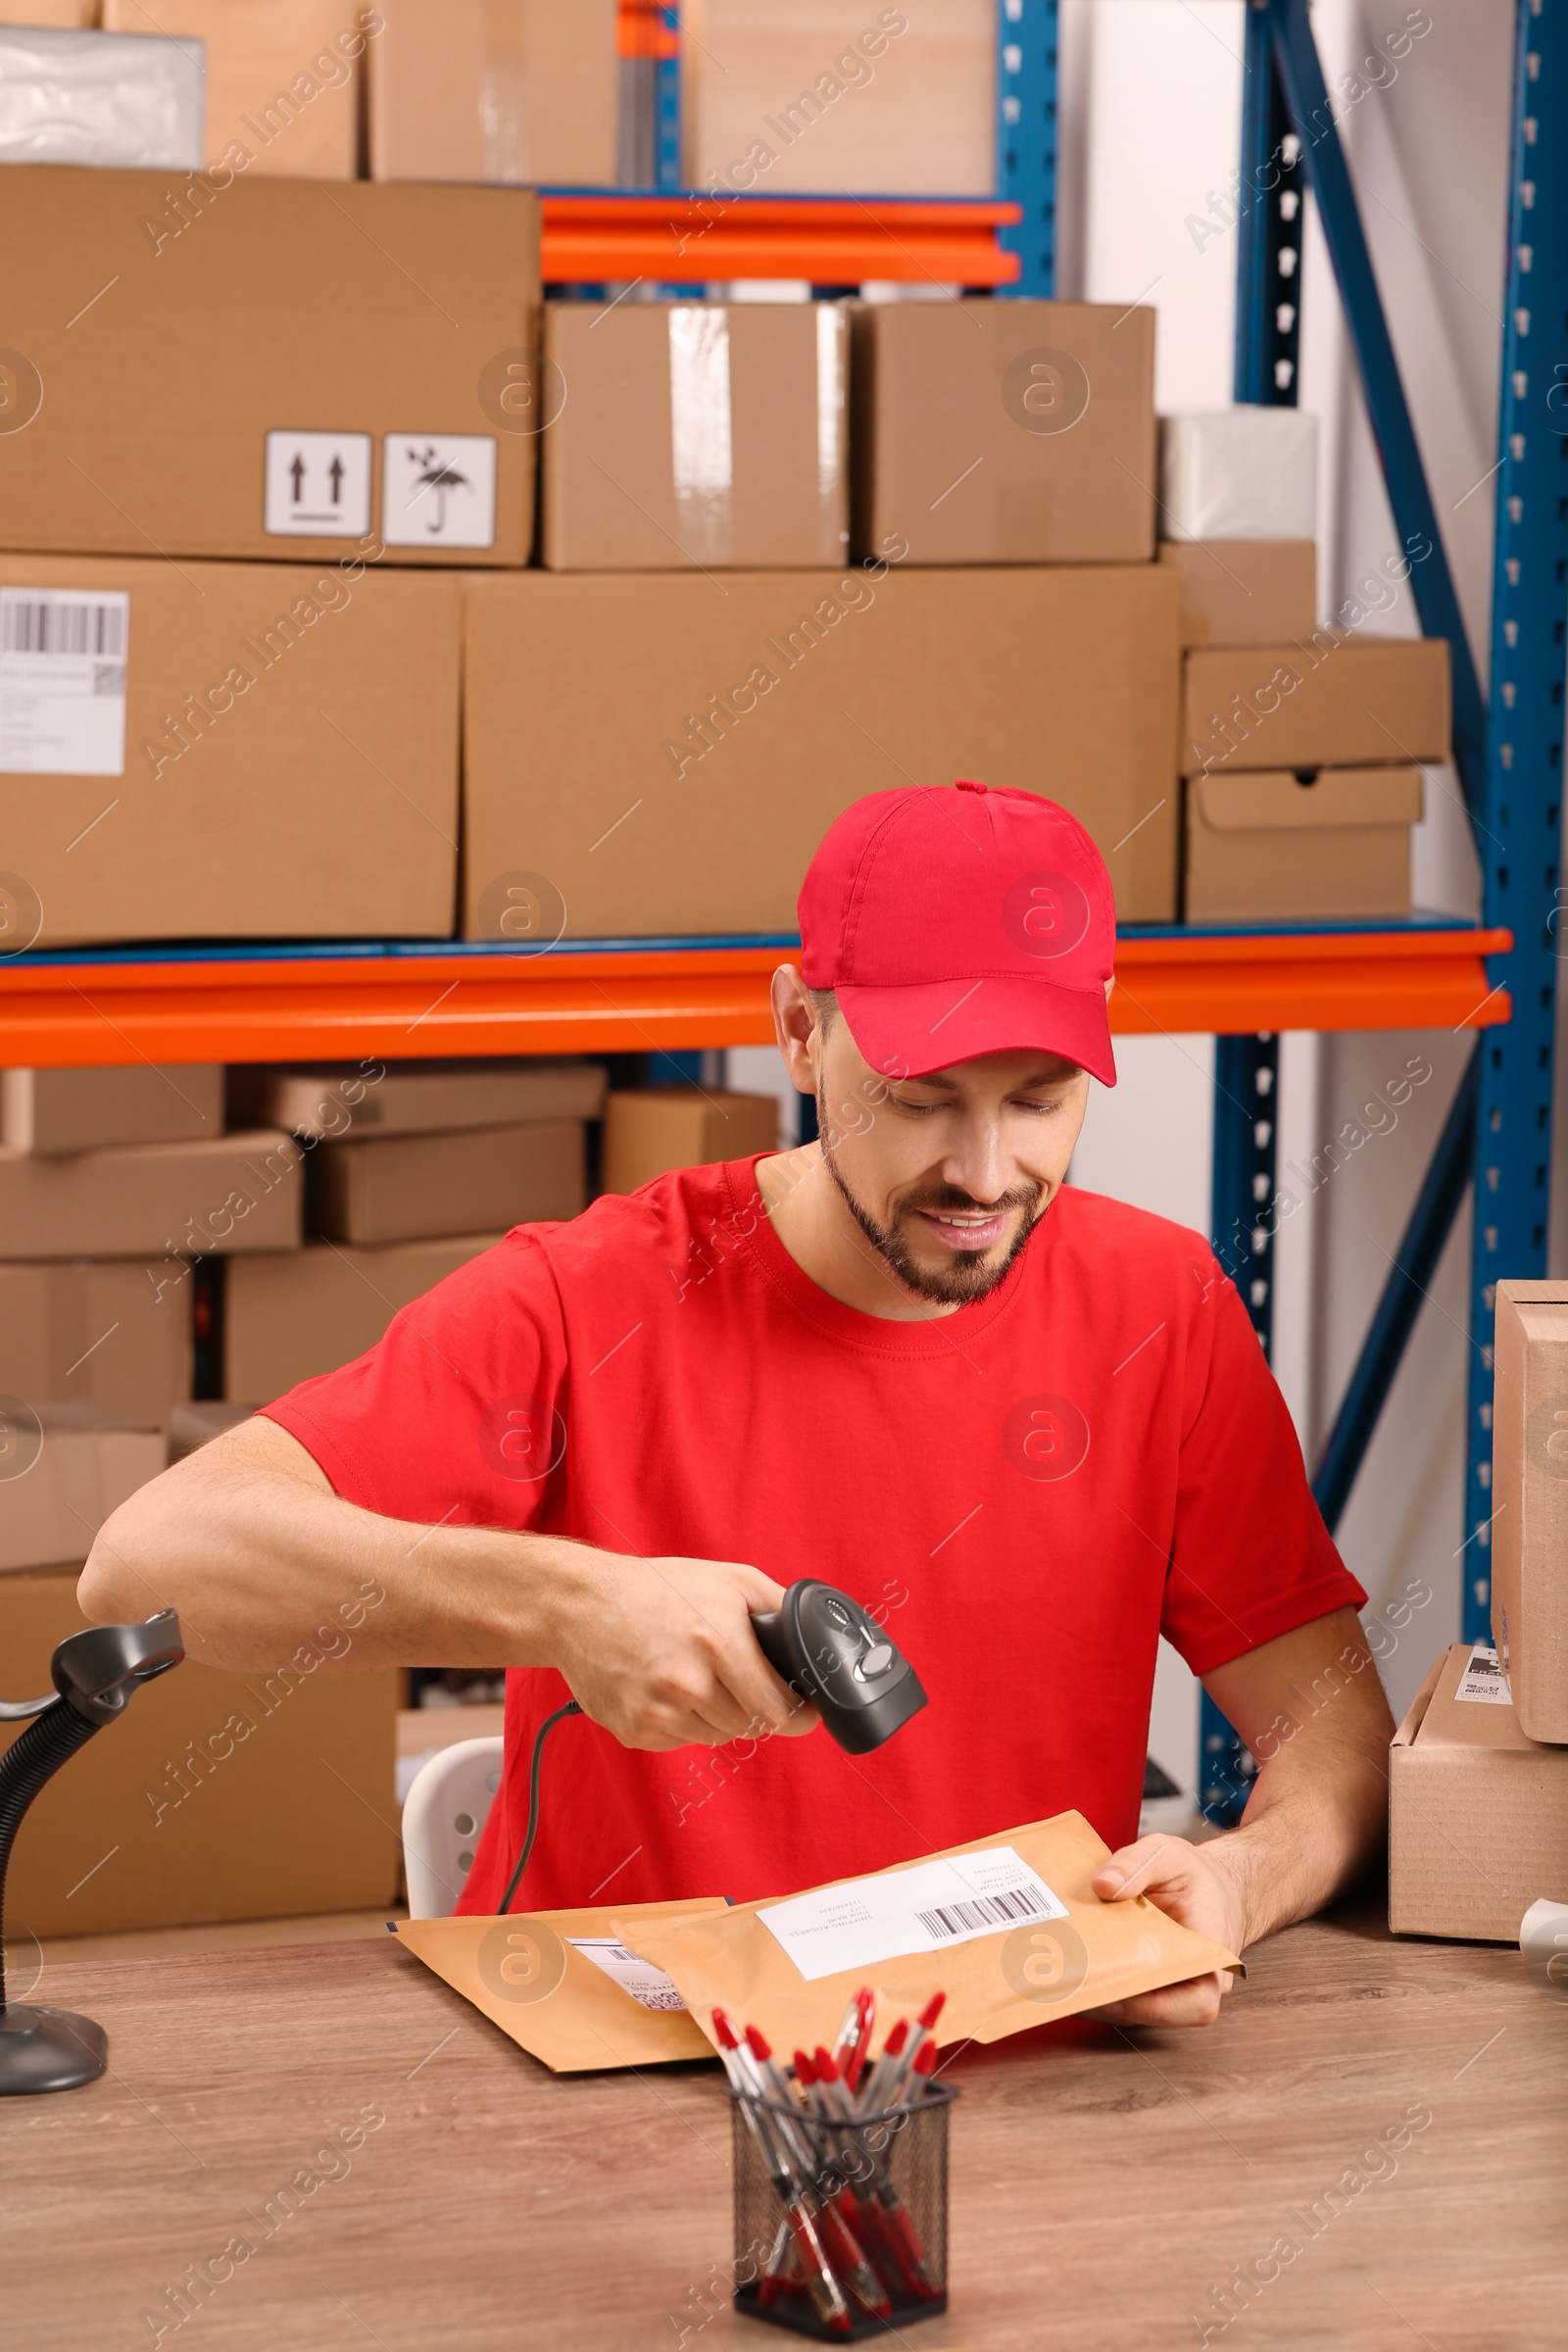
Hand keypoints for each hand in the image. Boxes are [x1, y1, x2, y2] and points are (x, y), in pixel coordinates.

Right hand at [543, 1547, 818, 1751]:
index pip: (777, 1710)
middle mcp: (688, 1684)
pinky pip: (681, 1740)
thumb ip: (778, 1608)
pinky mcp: (634, 1731)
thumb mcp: (729, 1580)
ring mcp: (658, 1713)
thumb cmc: (657, 1589)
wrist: (579, 1605)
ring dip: (719, 1715)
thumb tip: (811, 1640)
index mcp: (719, 1645)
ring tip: (697, 1676)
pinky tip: (667, 1687)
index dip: (798, 1715)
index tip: (806, 1713)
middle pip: (750, 1726)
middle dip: (755, 1707)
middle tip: (740, 1680)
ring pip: (716, 1735)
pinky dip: (684, 1721)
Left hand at [1087, 1835, 1246, 2027]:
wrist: (1209, 1883)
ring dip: (1100, 1997)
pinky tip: (1070, 1968)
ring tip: (1061, 1977)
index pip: (1196, 2002)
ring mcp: (1173, 1989)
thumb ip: (1136, 1863)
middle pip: (1157, 2011)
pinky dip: (1099, 1984)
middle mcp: (1196, 1982)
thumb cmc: (1195, 1874)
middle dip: (1111, 2001)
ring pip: (1137, 2009)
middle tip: (1069, 1982)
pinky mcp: (1151, 1984)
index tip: (1112, 1988)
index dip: (1155, 2005)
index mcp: (1213, 1954)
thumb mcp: (1167, 1853)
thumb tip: (1103, 1884)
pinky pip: (1127, 1995)